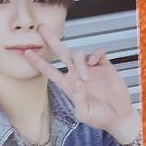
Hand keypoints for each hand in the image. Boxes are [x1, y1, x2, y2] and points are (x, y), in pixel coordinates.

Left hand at [26, 24, 140, 142]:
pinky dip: (95, 55)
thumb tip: (77, 83)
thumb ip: (78, 100)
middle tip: (41, 28)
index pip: (50, 71)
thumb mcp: (84, 114)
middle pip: (61, 53)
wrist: (118, 116)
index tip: (27, 54)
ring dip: (80, 63)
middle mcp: (76, 75)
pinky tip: (96, 63)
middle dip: (51, 40)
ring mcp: (90, 69)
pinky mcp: (104, 66)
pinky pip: (97, 53)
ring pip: (78, 54)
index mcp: (68, 86)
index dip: (38, 63)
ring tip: (86, 77)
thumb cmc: (99, 117)